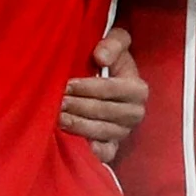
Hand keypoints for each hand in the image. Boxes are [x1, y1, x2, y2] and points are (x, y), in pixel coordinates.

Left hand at [61, 27, 147, 163]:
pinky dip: (95, 152)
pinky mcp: (114, 144)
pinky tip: (79, 146)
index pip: (113, 89)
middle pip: (106, 112)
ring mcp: (124, 130)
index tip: (68, 84)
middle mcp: (135, 112)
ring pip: (104, 132)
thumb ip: (113, 44)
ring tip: (59, 118)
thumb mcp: (117, 42)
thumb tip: (100, 57)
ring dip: (80, 126)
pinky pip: (108, 153)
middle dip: (80, 107)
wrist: (110, 77)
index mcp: (137, 88)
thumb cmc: (110, 58)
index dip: (90, 87)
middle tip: (59, 102)